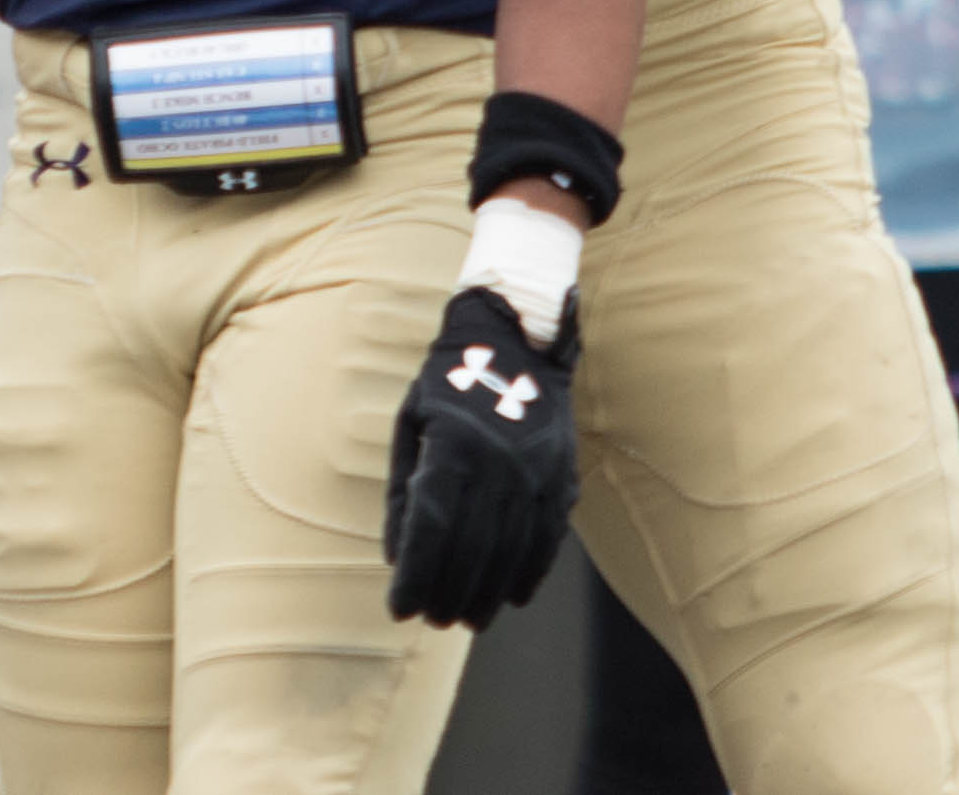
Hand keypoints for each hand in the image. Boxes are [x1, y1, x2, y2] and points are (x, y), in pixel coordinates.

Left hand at [385, 288, 580, 629]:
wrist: (515, 338)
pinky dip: (529, 573)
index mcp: (453, 445)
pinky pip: (548, 539)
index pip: (431, 529)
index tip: (399, 608)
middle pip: (472, 550)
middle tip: (433, 619)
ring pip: (511, 553)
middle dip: (448, 594)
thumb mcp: (411, 422)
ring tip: (466, 619)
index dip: (414, 576)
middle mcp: (498, 462)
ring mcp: (535, 472)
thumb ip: (402, 490)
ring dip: (487, 595)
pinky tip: (510, 597)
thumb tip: (396, 557)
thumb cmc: (449, 383)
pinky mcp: (562, 477)